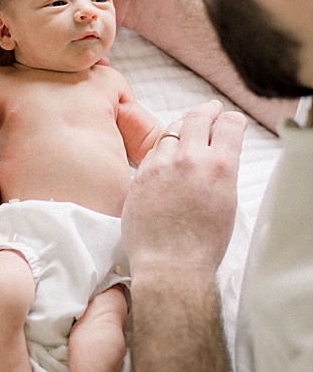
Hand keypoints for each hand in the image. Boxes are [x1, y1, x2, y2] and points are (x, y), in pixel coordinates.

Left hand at [121, 100, 246, 277]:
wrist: (170, 262)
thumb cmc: (202, 243)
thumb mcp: (226, 202)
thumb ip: (221, 173)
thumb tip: (217, 159)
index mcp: (220, 166)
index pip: (228, 126)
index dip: (230, 120)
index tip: (229, 119)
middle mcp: (190, 160)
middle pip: (198, 119)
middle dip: (207, 111)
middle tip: (209, 109)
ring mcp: (161, 165)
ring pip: (171, 132)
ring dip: (182, 127)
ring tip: (186, 127)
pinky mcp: (140, 175)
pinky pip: (152, 151)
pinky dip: (162, 149)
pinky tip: (165, 152)